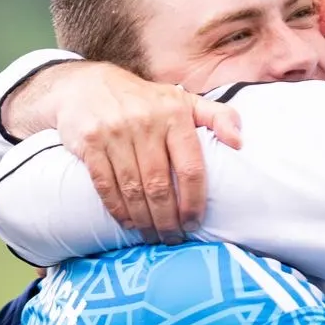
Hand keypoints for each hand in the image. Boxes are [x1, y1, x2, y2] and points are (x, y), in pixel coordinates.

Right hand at [18, 63, 243, 243]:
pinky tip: (127, 222)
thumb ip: (217, 116)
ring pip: (133, 189)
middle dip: (168, 220)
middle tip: (173, 239)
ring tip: (152, 236)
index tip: (194, 223)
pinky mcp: (89, 144)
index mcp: (174, 114)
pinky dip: (117, 209)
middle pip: (160, 185)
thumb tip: (240, 142)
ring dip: (144, 220)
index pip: (190, 167)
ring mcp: (114, 133)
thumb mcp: (182, 100)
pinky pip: (106, 185)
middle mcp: (145, 122)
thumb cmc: (143, 100)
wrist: (85, 86)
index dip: (194, 202)